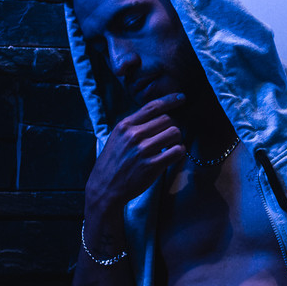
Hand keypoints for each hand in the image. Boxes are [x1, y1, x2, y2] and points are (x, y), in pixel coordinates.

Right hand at [86, 92, 185, 214]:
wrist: (105, 188)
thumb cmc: (113, 163)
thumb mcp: (117, 138)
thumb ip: (134, 126)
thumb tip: (158, 115)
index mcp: (125, 125)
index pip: (152, 106)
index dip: (170, 100)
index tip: (181, 97)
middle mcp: (134, 135)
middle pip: (167, 119)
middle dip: (172, 126)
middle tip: (168, 136)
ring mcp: (143, 150)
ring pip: (175, 133)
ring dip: (177, 139)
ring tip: (170, 146)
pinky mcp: (152, 166)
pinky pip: (177, 151)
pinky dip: (180, 152)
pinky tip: (174, 155)